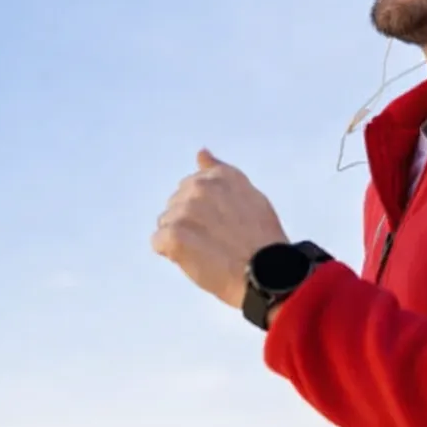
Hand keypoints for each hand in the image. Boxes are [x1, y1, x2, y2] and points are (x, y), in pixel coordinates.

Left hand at [151, 149, 288, 309]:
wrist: (267, 273)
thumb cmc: (264, 239)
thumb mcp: (250, 196)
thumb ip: (221, 173)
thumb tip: (202, 153)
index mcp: (221, 176)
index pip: (193, 186)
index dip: (205, 208)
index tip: (221, 223)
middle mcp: (200, 187)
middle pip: (177, 203)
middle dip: (190, 220)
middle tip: (216, 240)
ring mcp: (185, 210)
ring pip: (166, 222)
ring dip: (180, 237)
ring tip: (208, 251)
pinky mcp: (173, 235)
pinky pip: (159, 242)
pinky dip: (172, 253)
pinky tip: (195, 259)